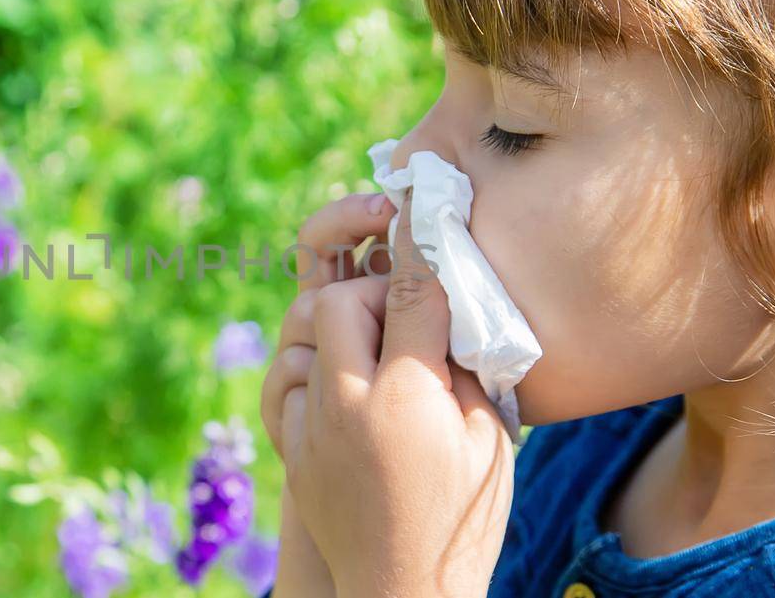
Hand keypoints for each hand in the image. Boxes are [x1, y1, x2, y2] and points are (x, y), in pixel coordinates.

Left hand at [286, 190, 515, 597]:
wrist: (402, 593)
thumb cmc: (463, 521)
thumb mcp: (489, 440)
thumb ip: (468, 366)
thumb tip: (451, 305)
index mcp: (406, 398)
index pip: (409, 290)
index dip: (420, 244)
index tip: (425, 214)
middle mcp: (348, 404)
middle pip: (338, 300)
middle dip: (371, 290)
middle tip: (405, 310)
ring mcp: (313, 426)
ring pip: (302, 333)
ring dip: (338, 325)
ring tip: (376, 342)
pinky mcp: (292, 448)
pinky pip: (284, 378)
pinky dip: (310, 365)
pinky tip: (342, 376)